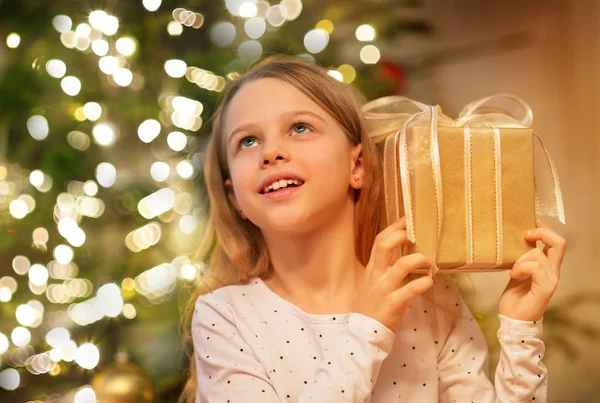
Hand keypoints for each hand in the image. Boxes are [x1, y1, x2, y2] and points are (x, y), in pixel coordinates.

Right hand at [353, 216, 433, 331]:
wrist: (364, 332)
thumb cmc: (372, 305)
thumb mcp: (373, 282)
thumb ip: (384, 267)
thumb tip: (402, 251)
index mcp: (372, 268)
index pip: (379, 240)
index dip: (394, 228)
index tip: (407, 220)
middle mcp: (376, 275)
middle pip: (384, 245)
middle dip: (400, 235)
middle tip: (415, 235)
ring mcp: (384, 288)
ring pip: (401, 265)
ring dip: (418, 259)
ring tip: (429, 260)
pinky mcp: (394, 303)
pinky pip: (411, 289)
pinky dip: (423, 283)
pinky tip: (429, 281)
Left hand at [498, 218, 566, 321]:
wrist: (512, 320)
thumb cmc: (514, 298)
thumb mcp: (516, 272)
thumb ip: (521, 259)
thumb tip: (516, 241)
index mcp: (547, 267)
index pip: (555, 242)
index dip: (544, 228)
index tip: (529, 223)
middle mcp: (553, 272)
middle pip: (559, 243)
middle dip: (541, 232)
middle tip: (525, 236)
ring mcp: (551, 280)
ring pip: (540, 255)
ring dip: (521, 259)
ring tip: (513, 271)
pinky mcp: (545, 289)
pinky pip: (536, 268)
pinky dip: (521, 268)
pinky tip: (514, 276)